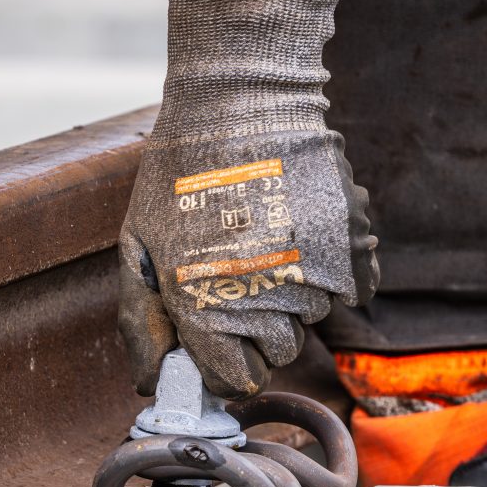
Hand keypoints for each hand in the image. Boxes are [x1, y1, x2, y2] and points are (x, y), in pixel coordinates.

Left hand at [118, 0, 377, 399]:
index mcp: (204, 308)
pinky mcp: (348, 249)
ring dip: (291, 293)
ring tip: (264, 240)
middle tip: (238, 277)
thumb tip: (151, 382)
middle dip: (257, 328)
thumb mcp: (138, 249)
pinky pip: (347, 288)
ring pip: (311, 317)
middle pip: (278, 352)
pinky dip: (327, 270)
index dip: (223, 362)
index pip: (234, 379)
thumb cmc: (178, 176)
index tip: (217, 336)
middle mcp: (263, 301)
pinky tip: (296, 231)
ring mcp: (312, 275)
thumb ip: (142, 323)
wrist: (239, 105)